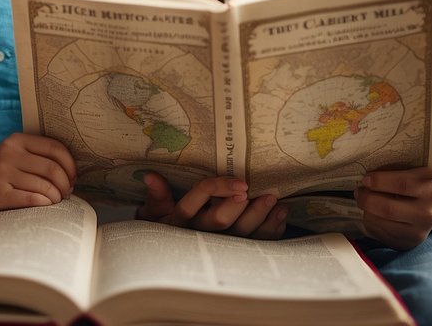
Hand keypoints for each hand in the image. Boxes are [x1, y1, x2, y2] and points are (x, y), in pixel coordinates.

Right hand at [0, 133, 75, 215]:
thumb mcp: (14, 156)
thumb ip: (38, 156)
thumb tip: (72, 172)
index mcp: (16, 140)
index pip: (55, 148)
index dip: (70, 164)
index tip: (73, 176)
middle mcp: (8, 153)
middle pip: (52, 168)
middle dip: (66, 183)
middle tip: (67, 192)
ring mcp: (2, 173)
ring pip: (44, 186)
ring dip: (56, 197)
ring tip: (56, 200)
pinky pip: (31, 199)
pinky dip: (44, 204)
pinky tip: (45, 205)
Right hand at [136, 172, 287, 238]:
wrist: (173, 256)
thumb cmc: (167, 226)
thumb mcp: (155, 213)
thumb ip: (156, 196)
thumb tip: (150, 176)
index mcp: (180, 221)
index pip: (196, 201)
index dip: (218, 189)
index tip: (238, 182)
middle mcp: (200, 234)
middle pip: (220, 221)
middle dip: (239, 204)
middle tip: (254, 190)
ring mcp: (222, 246)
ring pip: (241, 233)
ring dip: (259, 215)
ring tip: (273, 198)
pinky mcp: (240, 252)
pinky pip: (258, 243)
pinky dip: (272, 228)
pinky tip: (281, 212)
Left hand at [354, 165, 431, 249]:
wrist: (427, 208)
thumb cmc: (413, 183)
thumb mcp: (411, 171)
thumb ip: (394, 168)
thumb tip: (366, 167)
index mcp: (430, 189)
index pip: (402, 184)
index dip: (379, 181)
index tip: (365, 178)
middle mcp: (428, 213)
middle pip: (388, 208)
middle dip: (367, 199)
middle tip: (358, 191)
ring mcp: (419, 231)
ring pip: (381, 222)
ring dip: (365, 211)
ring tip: (362, 200)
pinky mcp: (408, 243)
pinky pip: (380, 234)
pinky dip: (369, 222)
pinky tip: (370, 213)